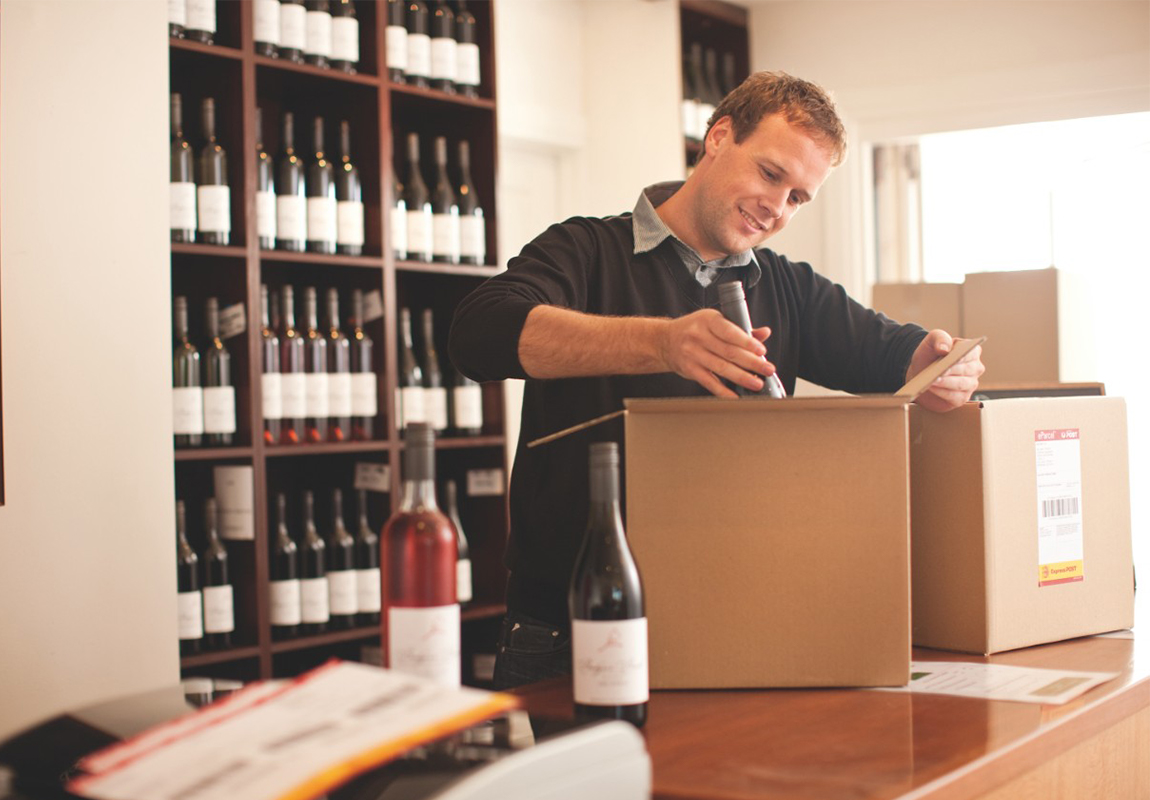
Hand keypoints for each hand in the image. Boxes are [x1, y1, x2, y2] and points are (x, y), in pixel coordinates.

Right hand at [659, 309, 776, 396]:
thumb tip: (764, 333)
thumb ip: (740, 328)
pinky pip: (709, 382)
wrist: (665, 341)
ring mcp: (692, 353)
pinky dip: (723, 391)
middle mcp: (698, 336)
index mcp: (708, 320)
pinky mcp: (690, 369)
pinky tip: (735, 395)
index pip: (730, 331)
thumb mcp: (714, 322)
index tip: (762, 351)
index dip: (747, 342)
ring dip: (742, 378)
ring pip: (721, 368)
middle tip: (767, 370)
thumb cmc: (694, 330)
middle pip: (729, 352)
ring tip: (756, 383)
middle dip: (752, 363)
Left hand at [906, 329, 984, 411]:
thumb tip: (945, 348)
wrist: (920, 373)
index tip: (954, 358)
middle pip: (966, 370)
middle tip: (939, 371)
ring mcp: (970, 384)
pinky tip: (931, 387)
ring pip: (960, 384)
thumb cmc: (930, 355)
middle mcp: (975, 368)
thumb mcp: (931, 341)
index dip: (962, 356)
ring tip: (933, 380)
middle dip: (952, 370)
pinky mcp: (961, 398)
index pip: (971, 353)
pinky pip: (953, 396)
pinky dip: (941, 392)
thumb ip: (939, 338)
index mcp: (972, 351)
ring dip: (946, 382)